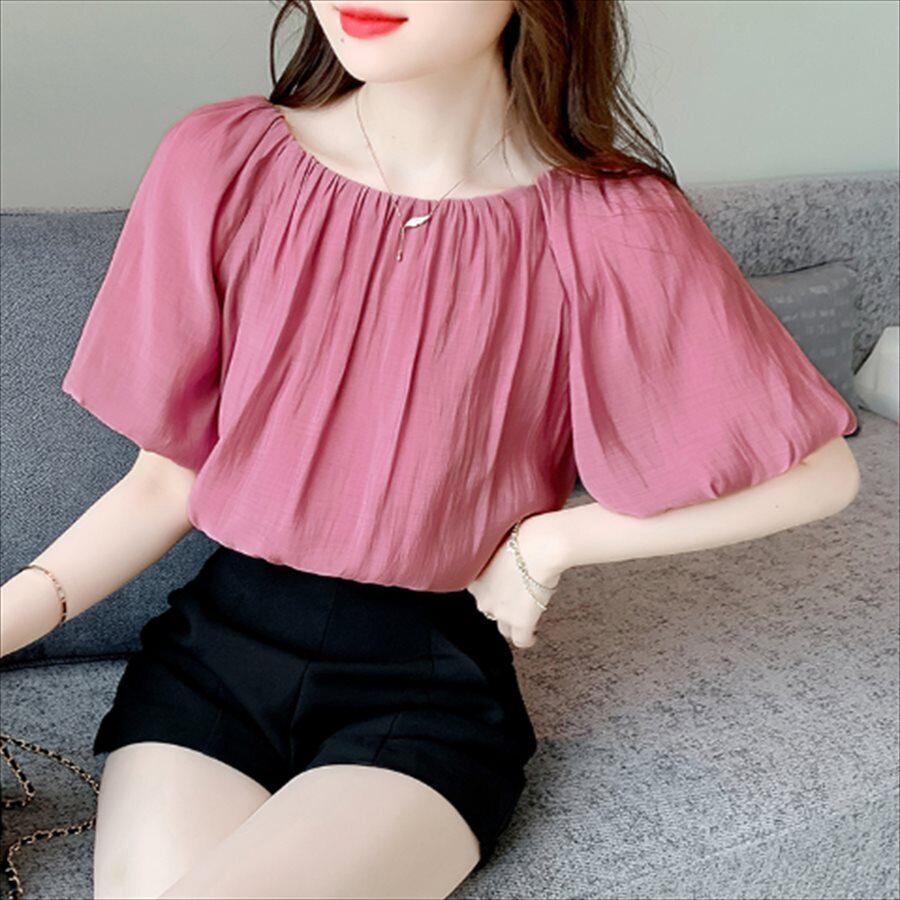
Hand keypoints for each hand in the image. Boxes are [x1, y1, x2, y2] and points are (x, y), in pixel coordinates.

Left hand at [466, 513, 566, 649]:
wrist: (541, 545)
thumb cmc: (524, 536)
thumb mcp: (500, 544)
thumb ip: (497, 558)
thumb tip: (507, 557)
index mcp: (474, 577)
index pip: (480, 591)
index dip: (494, 589)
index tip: (504, 587)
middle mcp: (483, 597)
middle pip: (490, 608)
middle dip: (503, 605)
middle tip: (519, 599)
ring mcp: (500, 612)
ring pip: (503, 627)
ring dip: (513, 624)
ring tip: (525, 618)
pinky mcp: (520, 623)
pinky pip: (521, 640)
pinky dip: (528, 638)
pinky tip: (533, 635)